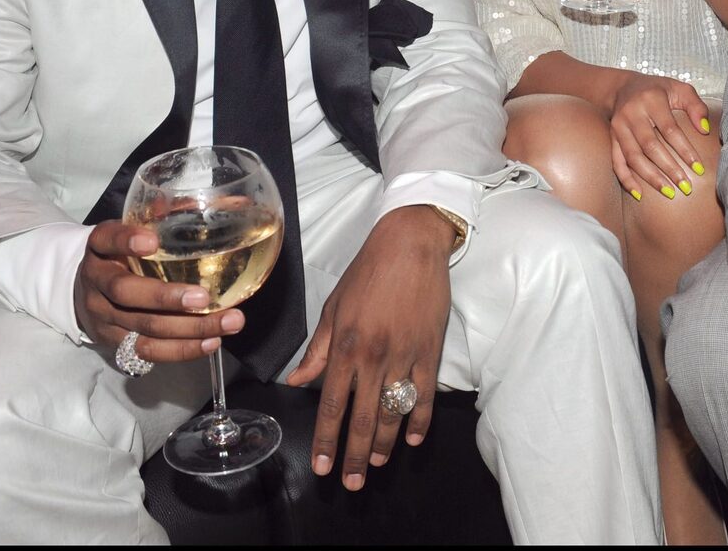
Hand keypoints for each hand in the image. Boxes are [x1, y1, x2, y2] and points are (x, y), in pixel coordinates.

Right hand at [73, 220, 244, 361]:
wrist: (83, 289)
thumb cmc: (122, 253)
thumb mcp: (135, 228)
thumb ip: (172, 213)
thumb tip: (236, 201)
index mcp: (100, 246)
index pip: (107, 239)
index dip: (126, 241)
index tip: (152, 241)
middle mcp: (96, 282)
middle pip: (125, 293)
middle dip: (166, 298)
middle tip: (204, 298)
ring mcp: (103, 316)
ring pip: (142, 327)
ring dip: (189, 329)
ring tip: (229, 322)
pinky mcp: (114, 342)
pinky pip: (147, 351)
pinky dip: (181, 350)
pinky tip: (211, 342)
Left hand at [286, 205, 454, 489]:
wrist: (410, 245)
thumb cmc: (368, 272)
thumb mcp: (333, 307)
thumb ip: (317, 349)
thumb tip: (297, 381)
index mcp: (345, 346)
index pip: (331, 404)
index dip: (326, 440)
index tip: (322, 466)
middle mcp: (373, 356)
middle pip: (362, 418)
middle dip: (353, 455)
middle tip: (350, 483)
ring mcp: (404, 355)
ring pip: (394, 412)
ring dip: (384, 444)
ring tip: (375, 465)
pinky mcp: (430, 350)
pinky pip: (425, 394)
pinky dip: (420, 420)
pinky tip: (414, 439)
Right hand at [606, 72, 710, 199]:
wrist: (623, 87)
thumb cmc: (658, 90)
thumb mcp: (680, 89)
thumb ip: (696, 106)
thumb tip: (705, 130)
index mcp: (651, 100)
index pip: (670, 130)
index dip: (685, 150)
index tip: (699, 169)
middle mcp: (632, 113)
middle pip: (650, 146)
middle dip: (669, 169)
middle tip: (686, 187)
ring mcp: (619, 127)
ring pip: (634, 157)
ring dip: (651, 177)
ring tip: (669, 192)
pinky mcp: (612, 138)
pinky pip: (616, 162)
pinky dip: (626, 179)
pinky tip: (639, 194)